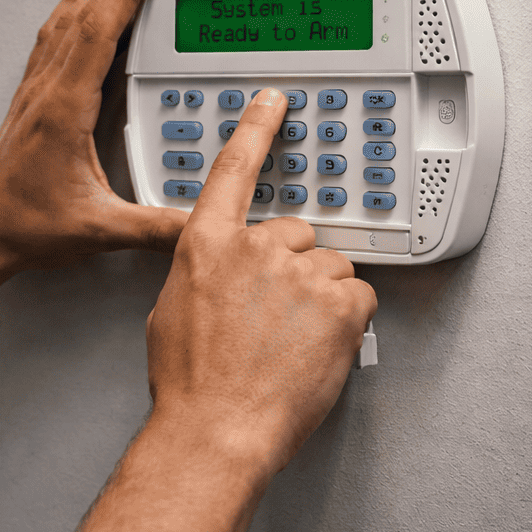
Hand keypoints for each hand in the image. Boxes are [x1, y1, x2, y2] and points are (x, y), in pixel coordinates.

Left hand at [0, 0, 185, 270]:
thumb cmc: (25, 227)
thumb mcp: (99, 231)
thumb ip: (154, 227)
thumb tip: (199, 223)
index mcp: (64, 109)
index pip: (101, 29)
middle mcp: (46, 91)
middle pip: (86, 13)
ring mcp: (35, 92)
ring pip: (66, 21)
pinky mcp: (31, 100)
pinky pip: (54, 38)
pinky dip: (74, 9)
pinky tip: (81, 1)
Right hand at [146, 89, 376, 474]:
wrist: (216, 429)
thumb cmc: (191, 383)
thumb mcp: (172, 311)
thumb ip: (203, 273)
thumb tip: (222, 273)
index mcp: (207, 245)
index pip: (235, 170)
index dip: (257, 130)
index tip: (275, 102)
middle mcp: (254, 248)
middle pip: (295, 234)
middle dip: (293, 268)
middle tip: (275, 315)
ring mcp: (301, 274)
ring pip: (331, 269)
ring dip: (320, 298)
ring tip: (291, 341)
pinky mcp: (341, 304)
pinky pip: (359, 297)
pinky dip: (346, 322)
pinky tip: (314, 348)